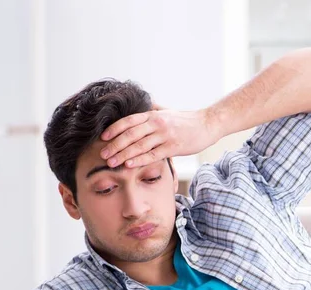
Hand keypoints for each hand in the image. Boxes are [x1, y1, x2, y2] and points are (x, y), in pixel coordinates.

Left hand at [99, 105, 220, 167]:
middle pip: (130, 134)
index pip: (128, 121)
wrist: (207, 125)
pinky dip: (140, 159)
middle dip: (115, 145)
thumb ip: (153, 110)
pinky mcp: (173, 147)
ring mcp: (165, 135)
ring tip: (111, 163)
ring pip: (139, 145)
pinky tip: (130, 164)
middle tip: (103, 154)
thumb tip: (142, 104)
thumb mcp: (167, 112)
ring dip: (123, 154)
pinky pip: (153, 154)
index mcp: (153, 115)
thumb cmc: (186, 121)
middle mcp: (157, 123)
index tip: (102, 138)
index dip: (114, 129)